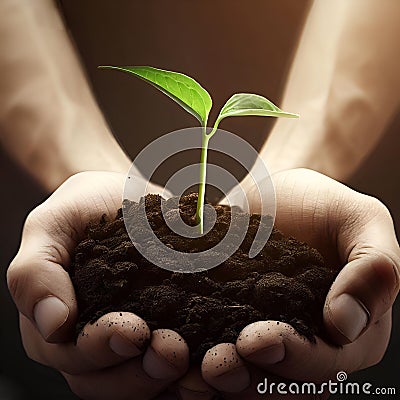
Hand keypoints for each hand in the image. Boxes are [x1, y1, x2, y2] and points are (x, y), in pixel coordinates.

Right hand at [7, 171, 189, 399]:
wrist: (122, 196)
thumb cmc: (82, 210)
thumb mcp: (50, 227)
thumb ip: (35, 271)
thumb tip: (52, 325)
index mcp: (59, 327)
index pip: (74, 357)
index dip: (101, 350)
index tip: (134, 330)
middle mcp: (92, 342)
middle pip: (110, 382)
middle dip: (141, 373)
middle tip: (172, 349)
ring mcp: (130, 341)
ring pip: (144, 383)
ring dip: (171, 379)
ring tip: (198, 363)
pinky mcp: (165, 329)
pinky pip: (175, 366)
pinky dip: (193, 373)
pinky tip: (211, 361)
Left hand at [201, 168, 399, 397]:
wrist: (274, 194)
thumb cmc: (320, 205)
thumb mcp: (361, 220)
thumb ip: (375, 267)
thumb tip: (347, 324)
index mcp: (349, 333)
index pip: (327, 363)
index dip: (294, 360)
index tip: (255, 341)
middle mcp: (307, 345)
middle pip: (280, 384)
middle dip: (246, 380)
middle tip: (213, 365)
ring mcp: (264, 338)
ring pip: (243, 379)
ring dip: (212, 381)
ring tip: (184, 363)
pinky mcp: (227, 324)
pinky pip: (212, 352)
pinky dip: (190, 360)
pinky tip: (171, 352)